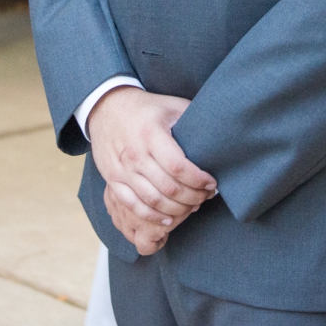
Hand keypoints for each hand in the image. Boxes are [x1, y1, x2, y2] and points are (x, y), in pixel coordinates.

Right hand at [86, 81, 216, 249]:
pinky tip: (168, 219)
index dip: (198, 180)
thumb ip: (193, 119)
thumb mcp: (171, 106)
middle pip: (169, 188)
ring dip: (177, 210)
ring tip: (191, 207)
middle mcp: (135, 154)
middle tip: (205, 196)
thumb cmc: (146, 108)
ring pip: (153, 200)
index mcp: (151, 134)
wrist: (106, 108)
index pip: (178, 167)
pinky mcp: (113, 179)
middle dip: (193, 197)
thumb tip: (219, 134)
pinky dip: (152, 216)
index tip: (211, 183)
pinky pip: (133, 205)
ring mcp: (123, 169)